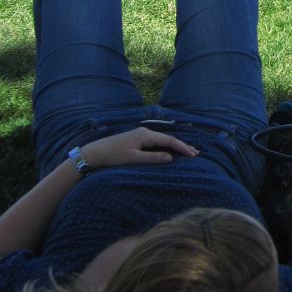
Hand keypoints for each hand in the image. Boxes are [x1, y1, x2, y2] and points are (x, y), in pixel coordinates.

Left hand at [80, 127, 197, 169]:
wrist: (95, 152)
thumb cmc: (113, 156)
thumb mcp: (133, 159)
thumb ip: (152, 158)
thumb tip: (170, 158)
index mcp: (145, 135)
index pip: (169, 140)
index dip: (182, 147)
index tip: (193, 154)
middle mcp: (145, 132)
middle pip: (168, 138)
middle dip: (182, 145)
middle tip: (196, 153)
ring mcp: (141, 134)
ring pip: (163, 140)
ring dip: (175, 146)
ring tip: (188, 151)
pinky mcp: (138, 139)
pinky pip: (157, 141)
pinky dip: (167, 146)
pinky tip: (171, 150)